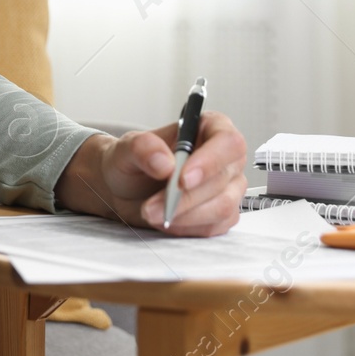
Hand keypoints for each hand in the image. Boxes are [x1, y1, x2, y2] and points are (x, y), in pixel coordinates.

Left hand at [54, 112, 247, 236]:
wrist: (126, 190)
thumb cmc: (132, 162)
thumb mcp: (126, 148)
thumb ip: (142, 148)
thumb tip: (165, 162)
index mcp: (210, 128)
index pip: (227, 141)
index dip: (210, 161)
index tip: (182, 179)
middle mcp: (225, 158)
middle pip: (222, 179)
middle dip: (184, 197)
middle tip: (152, 205)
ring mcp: (228, 187)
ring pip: (222, 207)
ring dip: (184, 215)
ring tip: (151, 212)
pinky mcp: (222, 214)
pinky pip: (214, 226)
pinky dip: (186, 227)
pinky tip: (166, 220)